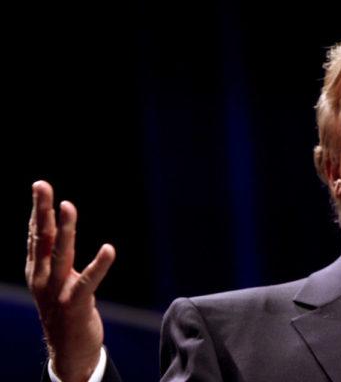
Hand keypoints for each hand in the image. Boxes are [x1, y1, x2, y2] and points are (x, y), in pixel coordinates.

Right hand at [25, 181, 115, 380]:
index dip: (38, 210)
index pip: (35, 234)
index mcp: (36, 269)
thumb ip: (50, 255)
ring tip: (68, 206)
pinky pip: (89, 281)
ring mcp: (57, 292)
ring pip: (61, 254)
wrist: (68, 350)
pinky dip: (99, 265)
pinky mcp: (76, 304)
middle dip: (42, 210)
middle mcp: (41, 278)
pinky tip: (109, 249)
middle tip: (41, 185)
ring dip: (65, 229)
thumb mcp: (53, 279)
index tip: (40, 186)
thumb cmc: (63, 309)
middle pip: (41, 238)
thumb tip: (49, 226)